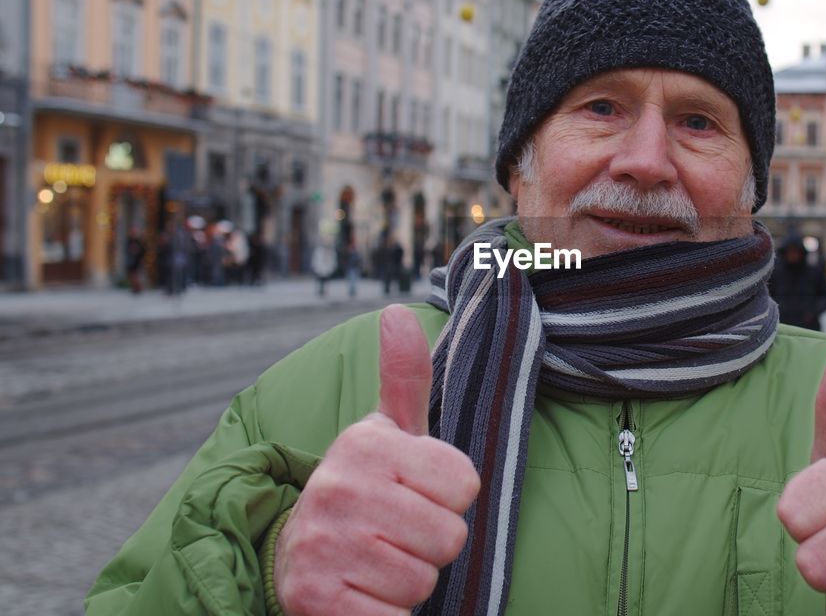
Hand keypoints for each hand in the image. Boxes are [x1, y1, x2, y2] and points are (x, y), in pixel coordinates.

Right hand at [275, 305, 480, 614]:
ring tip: (375, 562)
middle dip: (431, 545)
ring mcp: (323, 546)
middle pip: (450, 536)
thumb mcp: (384, 432)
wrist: (288, 556)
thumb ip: (403, 378)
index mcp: (366, 445)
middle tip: (394, 535)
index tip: (413, 495)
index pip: (465, 484)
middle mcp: (339, 489)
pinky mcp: (315, 601)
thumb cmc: (361, 490)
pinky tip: (361, 595)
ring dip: (407, 582)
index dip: (448, 498)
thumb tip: (397, 310)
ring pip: (424, 580)